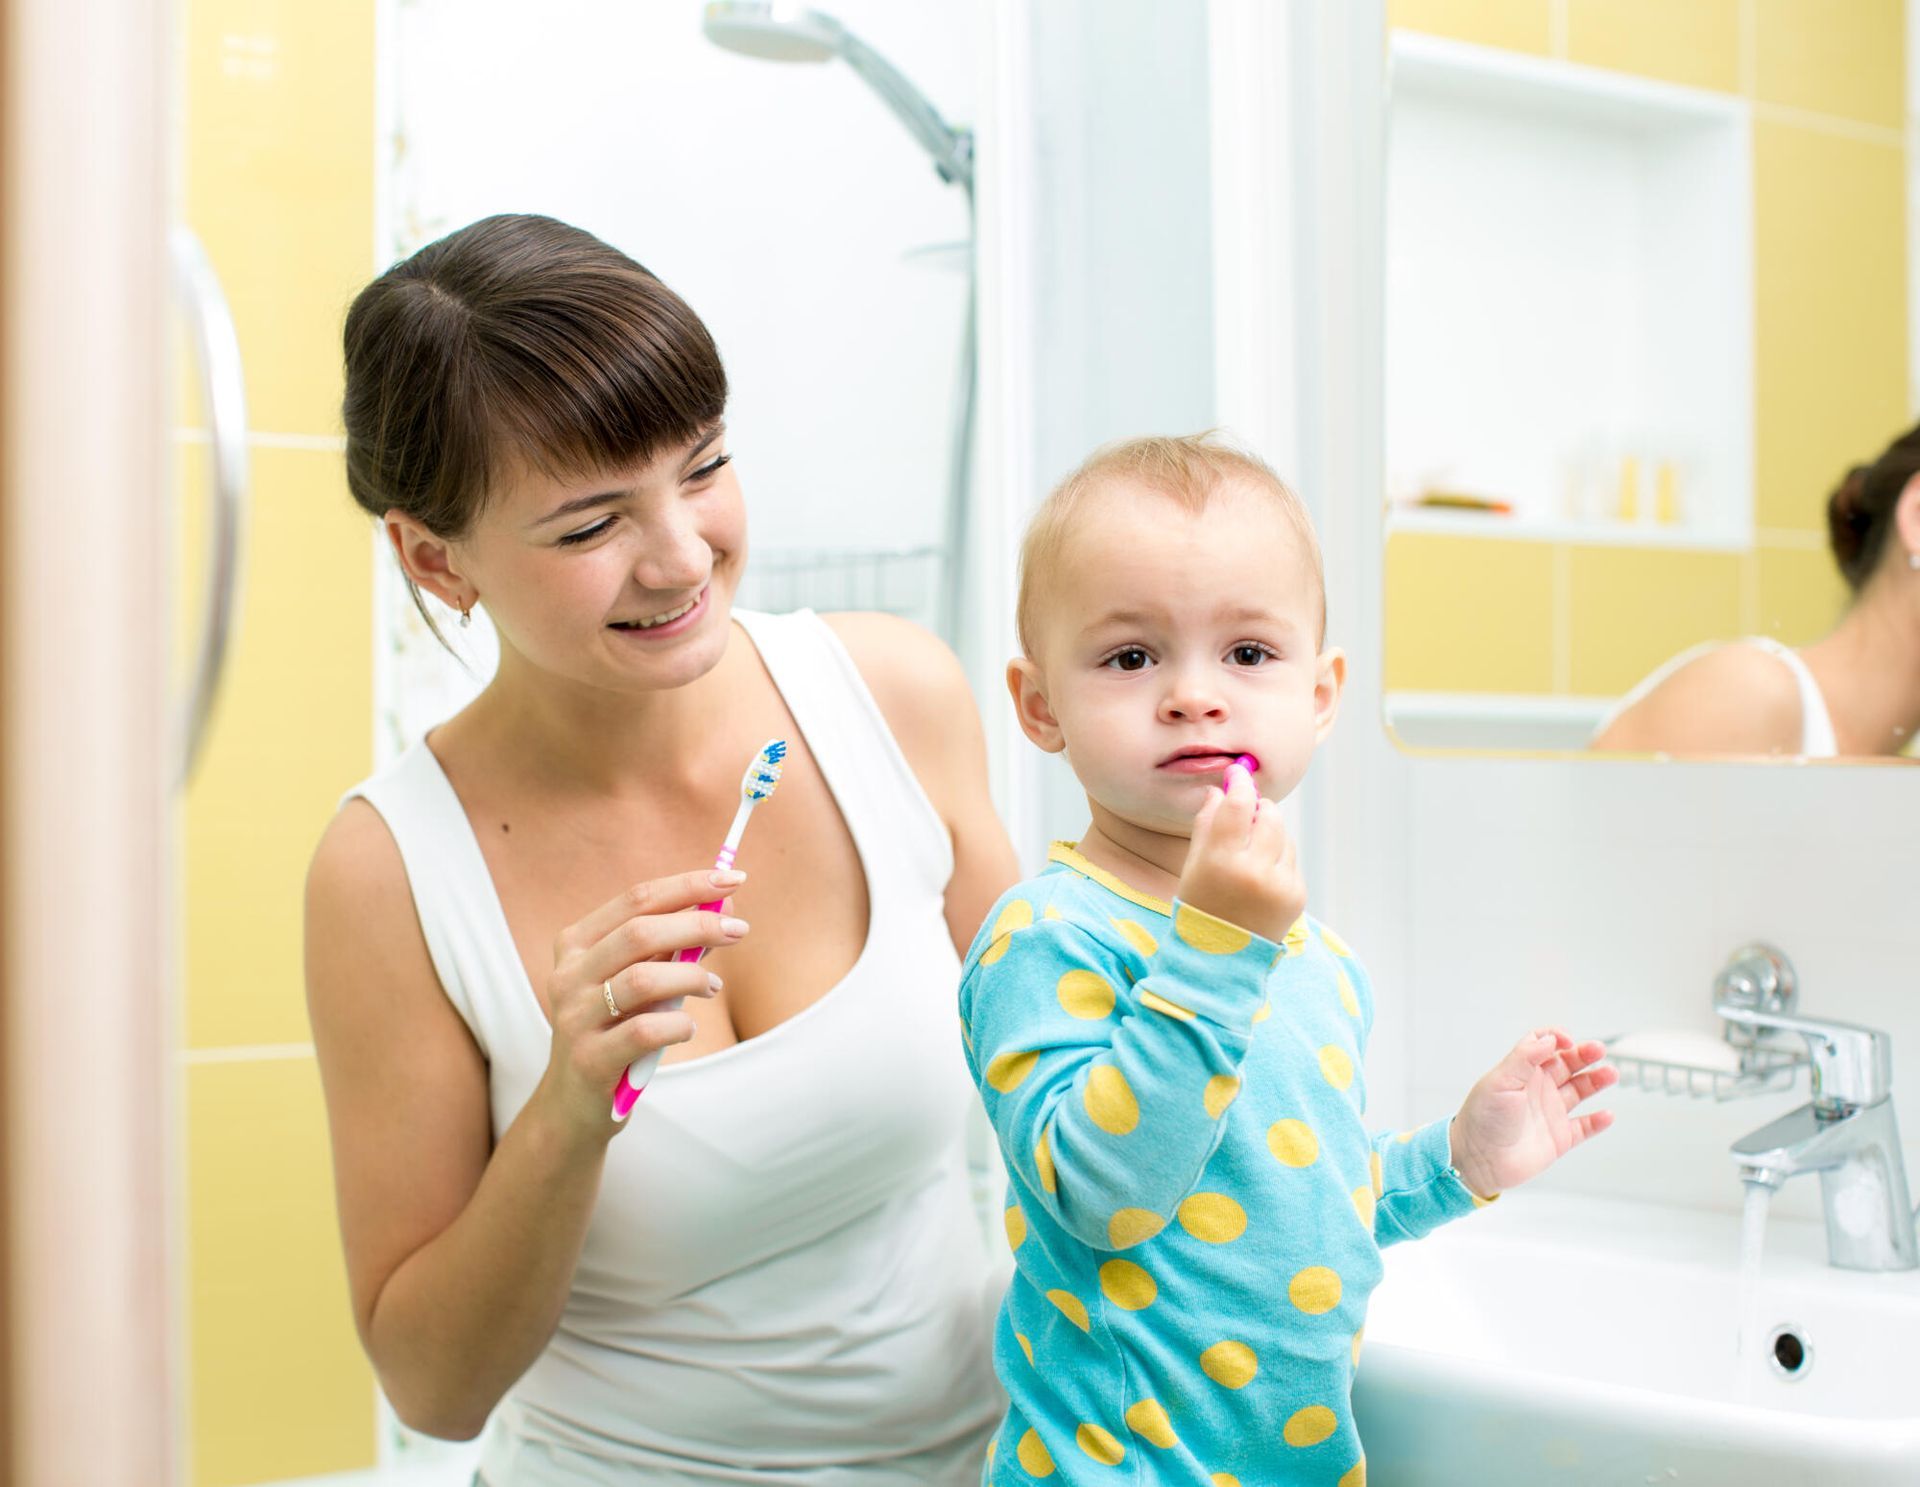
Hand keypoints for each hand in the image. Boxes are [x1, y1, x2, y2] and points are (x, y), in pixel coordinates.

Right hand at [537, 867, 749, 1134]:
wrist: (574, 1104)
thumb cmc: (616, 1030)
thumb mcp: (639, 983)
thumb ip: (674, 947)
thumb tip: (726, 909)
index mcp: (577, 944)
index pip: (636, 899)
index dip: (688, 885)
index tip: (733, 879)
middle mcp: (568, 975)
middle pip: (640, 933)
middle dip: (698, 924)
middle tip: (739, 931)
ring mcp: (574, 1018)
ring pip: (642, 980)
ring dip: (690, 976)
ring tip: (712, 985)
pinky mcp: (590, 1059)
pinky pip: (645, 1031)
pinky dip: (678, 1025)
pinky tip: (687, 1028)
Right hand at [1174, 762, 1304, 944]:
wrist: (1220, 962)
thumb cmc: (1199, 908)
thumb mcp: (1193, 865)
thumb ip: (1207, 824)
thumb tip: (1221, 791)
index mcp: (1221, 861)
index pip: (1239, 805)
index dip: (1240, 783)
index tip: (1239, 772)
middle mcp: (1254, 871)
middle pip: (1269, 814)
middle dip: (1259, 808)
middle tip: (1246, 814)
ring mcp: (1280, 884)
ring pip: (1283, 835)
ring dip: (1269, 835)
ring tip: (1249, 858)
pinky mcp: (1296, 895)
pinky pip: (1291, 860)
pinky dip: (1278, 859)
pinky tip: (1260, 878)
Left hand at [1449, 1029, 1616, 1197]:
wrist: (1479, 1161)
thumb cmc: (1482, 1120)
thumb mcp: (1501, 1082)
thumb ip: (1524, 1058)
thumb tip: (1548, 1038)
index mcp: (1521, 1072)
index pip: (1542, 1045)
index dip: (1556, 1038)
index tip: (1567, 1040)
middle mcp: (1537, 1089)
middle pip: (1567, 1064)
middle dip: (1584, 1055)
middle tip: (1599, 1050)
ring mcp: (1550, 1112)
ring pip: (1579, 1091)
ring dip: (1596, 1081)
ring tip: (1610, 1074)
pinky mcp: (1559, 1138)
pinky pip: (1584, 1127)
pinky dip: (1597, 1121)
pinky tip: (1607, 1114)